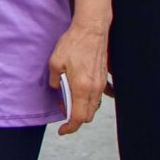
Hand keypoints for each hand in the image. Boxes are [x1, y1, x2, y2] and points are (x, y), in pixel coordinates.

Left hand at [47, 21, 106, 135]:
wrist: (92, 29)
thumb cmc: (74, 43)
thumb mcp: (55, 62)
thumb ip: (55, 80)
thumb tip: (57, 87)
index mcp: (81, 87)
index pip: (78, 117)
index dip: (70, 127)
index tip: (62, 130)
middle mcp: (94, 88)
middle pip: (88, 115)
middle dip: (75, 117)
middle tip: (63, 107)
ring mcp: (101, 83)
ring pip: (93, 106)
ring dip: (82, 107)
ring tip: (70, 97)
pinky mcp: (104, 77)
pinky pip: (99, 95)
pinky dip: (91, 98)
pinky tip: (84, 92)